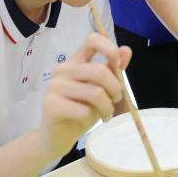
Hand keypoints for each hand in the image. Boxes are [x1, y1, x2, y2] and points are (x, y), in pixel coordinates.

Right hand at [36, 33, 130, 158]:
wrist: (57, 136)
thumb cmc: (81, 110)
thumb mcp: (102, 89)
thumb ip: (113, 70)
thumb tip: (126, 50)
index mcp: (75, 61)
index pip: (92, 40)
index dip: (110, 48)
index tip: (118, 65)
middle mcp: (62, 70)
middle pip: (99, 71)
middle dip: (115, 88)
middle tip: (116, 100)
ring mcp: (54, 86)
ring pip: (94, 93)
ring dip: (107, 107)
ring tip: (106, 113)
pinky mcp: (50, 105)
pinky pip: (84, 110)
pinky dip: (93, 117)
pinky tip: (90, 120)